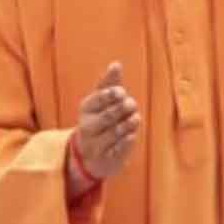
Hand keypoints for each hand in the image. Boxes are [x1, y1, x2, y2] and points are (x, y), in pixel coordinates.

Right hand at [68, 62, 139, 196]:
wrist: (90, 154)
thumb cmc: (99, 119)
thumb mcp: (101, 100)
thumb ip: (109, 83)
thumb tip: (116, 64)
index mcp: (87, 108)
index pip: (97, 99)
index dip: (110, 95)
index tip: (121, 92)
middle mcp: (88, 126)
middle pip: (107, 116)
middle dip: (121, 109)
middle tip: (131, 104)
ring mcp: (96, 144)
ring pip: (114, 133)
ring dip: (127, 124)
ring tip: (135, 118)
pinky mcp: (107, 159)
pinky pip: (118, 150)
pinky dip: (126, 143)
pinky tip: (132, 136)